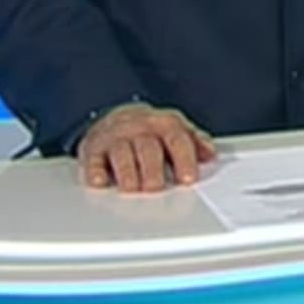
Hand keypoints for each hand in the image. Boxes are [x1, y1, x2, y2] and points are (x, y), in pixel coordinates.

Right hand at [76, 102, 215, 192]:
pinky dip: (95, 170)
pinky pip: (93, 159)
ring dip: (127, 171)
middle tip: (156, 187)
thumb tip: (210, 154)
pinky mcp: (93, 148)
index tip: (188, 178)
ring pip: (121, 152)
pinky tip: (100, 182)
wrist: (114, 115)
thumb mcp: (175, 129)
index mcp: (164, 124)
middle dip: (152, 168)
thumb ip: (194, 141)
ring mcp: (116, 137)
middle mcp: (139, 128)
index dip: (184, 159)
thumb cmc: (150, 129)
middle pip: (148, 148)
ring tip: (132, 188)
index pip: (177, 139)